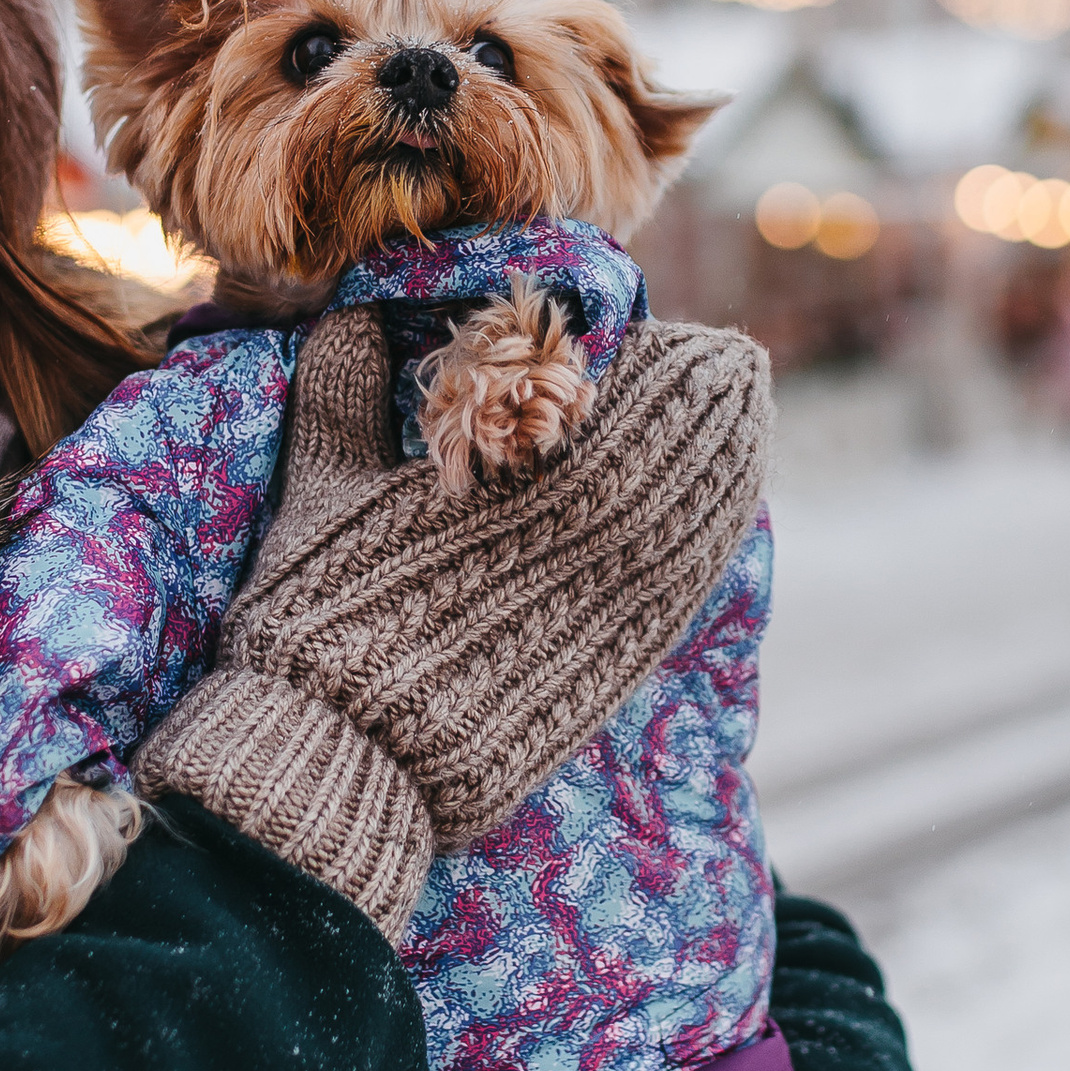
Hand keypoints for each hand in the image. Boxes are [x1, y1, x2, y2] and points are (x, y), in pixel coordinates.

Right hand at [138, 302, 769, 929]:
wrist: (341, 754)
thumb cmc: (320, 620)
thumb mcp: (319, 494)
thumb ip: (343, 396)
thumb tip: (356, 316)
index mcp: (493, 485)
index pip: (592, 406)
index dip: (638, 368)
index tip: (664, 334)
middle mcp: (558, 540)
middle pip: (654, 453)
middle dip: (699, 399)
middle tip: (735, 357)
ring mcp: (595, 606)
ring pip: (684, 512)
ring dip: (726, 456)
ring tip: (749, 409)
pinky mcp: (612, 663)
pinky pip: (684, 583)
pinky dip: (716, 532)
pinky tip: (735, 498)